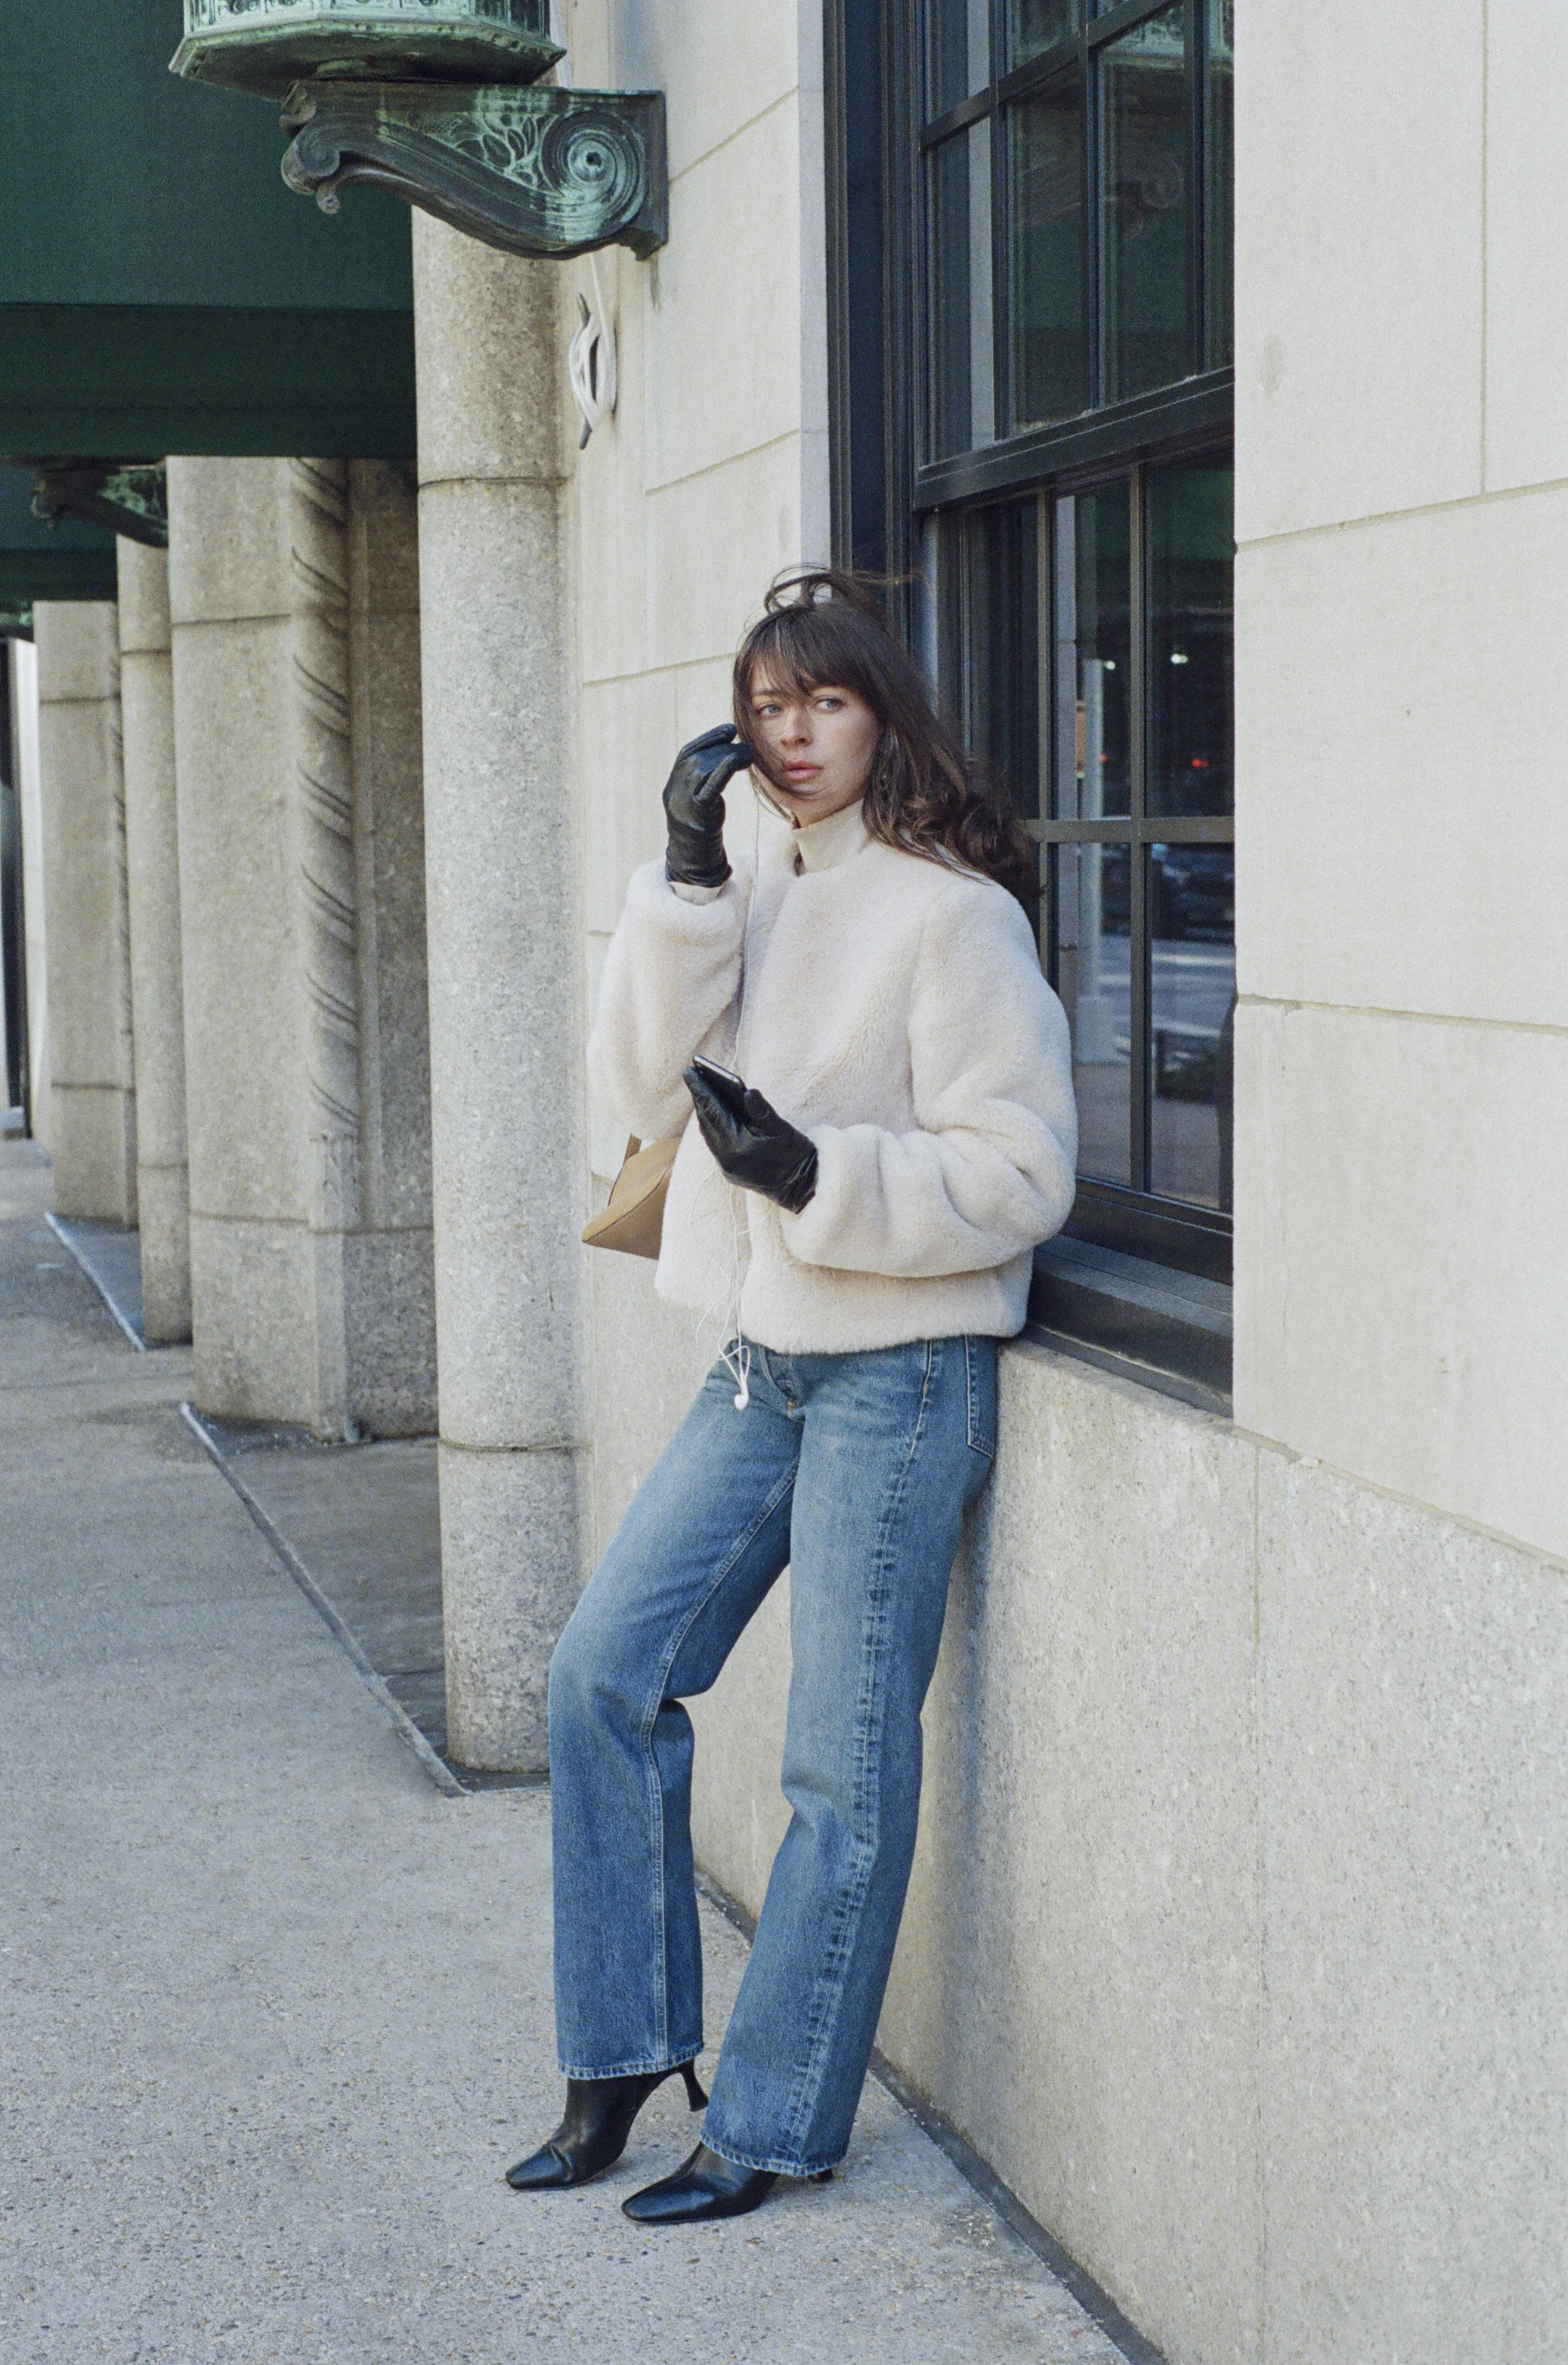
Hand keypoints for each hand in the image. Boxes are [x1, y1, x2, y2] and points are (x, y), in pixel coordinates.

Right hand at [663, 725, 753, 887]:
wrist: (694, 860)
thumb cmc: (701, 829)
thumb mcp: (699, 801)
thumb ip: (705, 781)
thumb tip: (727, 756)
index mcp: (672, 787)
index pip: (687, 753)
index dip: (708, 738)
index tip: (728, 730)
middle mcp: (674, 792)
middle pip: (697, 759)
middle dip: (722, 748)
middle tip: (746, 746)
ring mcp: (683, 802)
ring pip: (703, 769)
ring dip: (728, 756)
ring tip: (749, 754)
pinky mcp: (697, 813)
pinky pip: (710, 786)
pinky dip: (723, 770)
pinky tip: (738, 761)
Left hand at [684, 1062, 818, 1212]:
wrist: (803, 1190)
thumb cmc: (796, 1157)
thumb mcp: (782, 1129)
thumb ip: (762, 1110)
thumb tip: (747, 1091)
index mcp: (738, 1147)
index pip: (713, 1112)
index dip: (700, 1089)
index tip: (689, 1070)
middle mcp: (726, 1159)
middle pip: (706, 1122)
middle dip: (699, 1097)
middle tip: (692, 1074)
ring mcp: (726, 1168)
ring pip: (708, 1133)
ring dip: (704, 1112)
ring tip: (701, 1090)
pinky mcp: (730, 1172)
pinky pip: (715, 1144)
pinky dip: (712, 1126)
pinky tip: (714, 1113)